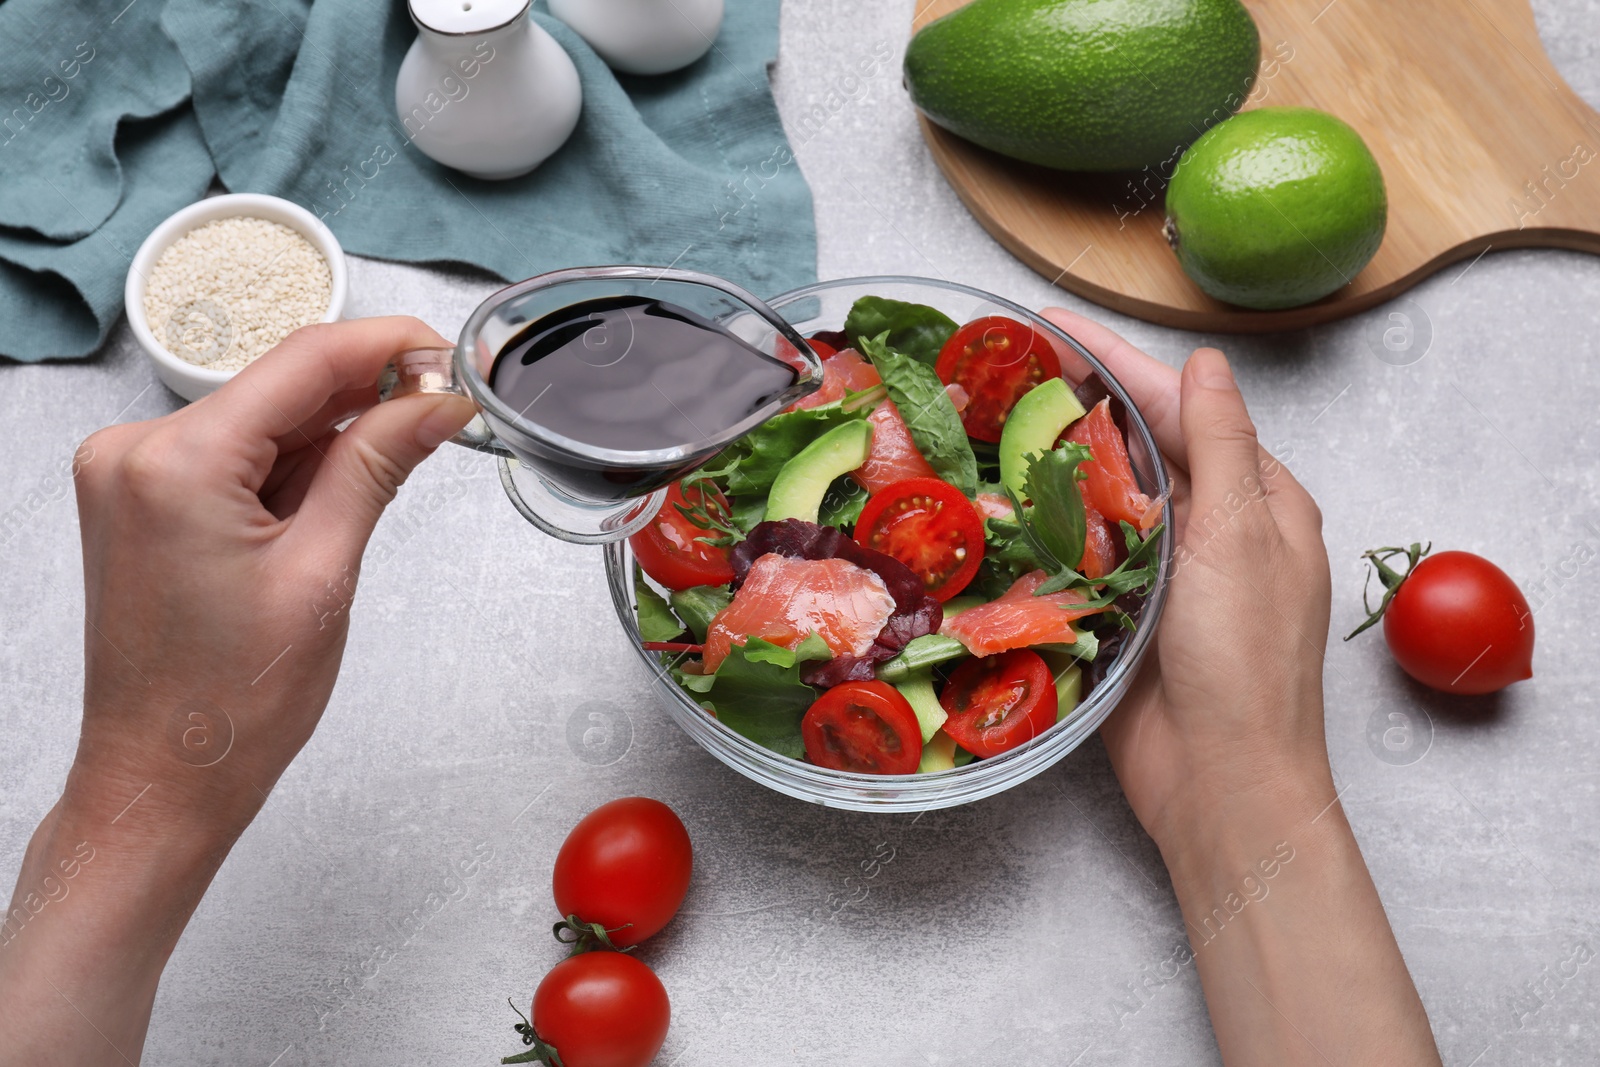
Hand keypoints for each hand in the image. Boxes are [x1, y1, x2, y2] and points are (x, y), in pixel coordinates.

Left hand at [0, 317, 475, 1065]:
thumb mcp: (325, 571)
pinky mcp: (142, 498)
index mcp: (177, 463)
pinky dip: (292, 463)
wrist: (163, 778)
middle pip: (279, 385)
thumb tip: (437, 402)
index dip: (387, 346)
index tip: (451, 353)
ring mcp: (131, 473)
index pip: (302, 362)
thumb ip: (377, 466)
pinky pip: (234, 453)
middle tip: (448, 408)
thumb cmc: (232, 701)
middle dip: (367, 393)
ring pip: (261, 419)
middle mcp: (136, 450)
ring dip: (333, 433)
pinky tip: (340, 488)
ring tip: (401, 462)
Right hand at [1043, 309, 1438, 1066]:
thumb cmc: (1246, 665)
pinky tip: (997, 504)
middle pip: (1137, 445)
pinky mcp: (1122, 616)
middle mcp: (1211, 529)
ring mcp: (1165, 574)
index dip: (1113, 359)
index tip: (1046, 321)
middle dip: (1074, 401)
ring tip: (984, 418)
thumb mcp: (1243, 541)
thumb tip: (1203, 362)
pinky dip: (1043, 527)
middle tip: (999, 364)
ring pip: (1102, 499)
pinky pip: (1080, 557)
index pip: (1178, 406)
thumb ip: (1222, 448)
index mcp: (1256, 500)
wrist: (1223, 786)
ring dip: (1051, 460)